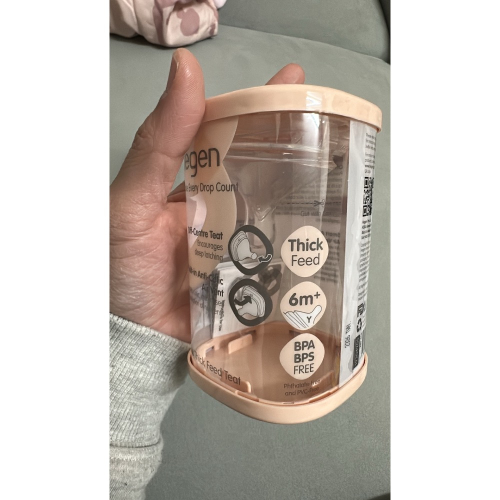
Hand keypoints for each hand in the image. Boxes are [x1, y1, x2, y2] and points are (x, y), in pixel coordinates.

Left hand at [110, 48, 304, 342]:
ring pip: (279, 208)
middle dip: (297, 146)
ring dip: (308, 193)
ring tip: (342, 174)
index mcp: (192, 183)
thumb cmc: (124, 270)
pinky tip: (329, 231)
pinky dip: (304, 242)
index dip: (258, 106)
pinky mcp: (254, 274)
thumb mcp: (131, 202)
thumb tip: (185, 68)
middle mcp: (219, 207)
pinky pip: (283, 253)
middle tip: (332, 126)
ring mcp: (240, 240)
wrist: (138, 337)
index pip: (228, 133)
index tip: (295, 80)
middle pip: (263, 168)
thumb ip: (158, 145)